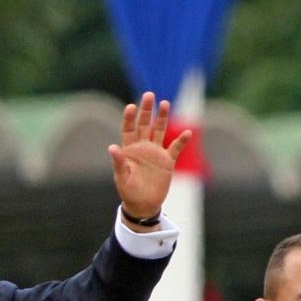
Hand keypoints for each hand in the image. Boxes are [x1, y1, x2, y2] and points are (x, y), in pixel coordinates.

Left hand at [109, 91, 192, 224]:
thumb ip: (118, 162)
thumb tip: (112, 147)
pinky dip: (182, 141)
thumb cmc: (128, 191)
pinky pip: (176, 148)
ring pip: (160, 130)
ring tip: (165, 103)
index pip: (128, 129)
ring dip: (162, 118)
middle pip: (145, 124)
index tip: (131, 107)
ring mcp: (156, 152)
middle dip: (146, 110)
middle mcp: (143, 147)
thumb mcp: (121, 177)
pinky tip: (188, 132)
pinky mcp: (167, 161)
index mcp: (129, 149)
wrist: (143, 205)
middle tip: (149, 95)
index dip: (129, 117)